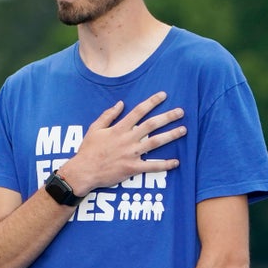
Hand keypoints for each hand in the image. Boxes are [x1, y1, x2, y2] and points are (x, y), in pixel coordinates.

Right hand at [61, 93, 185, 193]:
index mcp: (119, 129)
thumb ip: (108, 115)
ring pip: (155, 142)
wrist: (83, 171)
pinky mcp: (132, 168)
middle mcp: (127, 139)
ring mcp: (131, 154)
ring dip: (171, 136)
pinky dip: (165, 165)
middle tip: (181, 112)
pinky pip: (152, 166)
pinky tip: (176, 162)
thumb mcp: (94, 129)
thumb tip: (120, 103)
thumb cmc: (88, 150)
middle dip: (167, 117)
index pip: (138, 111)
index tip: (163, 95)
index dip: (152, 102)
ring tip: (183, 130)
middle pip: (151, 125)